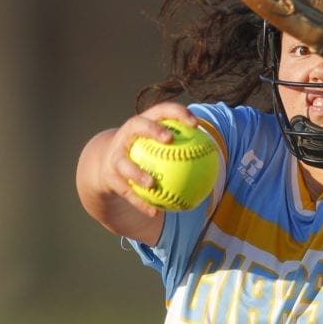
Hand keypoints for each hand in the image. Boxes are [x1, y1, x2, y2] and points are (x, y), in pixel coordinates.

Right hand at [85, 102, 198, 218]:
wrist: (107, 165)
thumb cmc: (145, 153)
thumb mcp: (159, 146)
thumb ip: (182, 148)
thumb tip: (215, 157)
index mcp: (144, 123)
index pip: (161, 110)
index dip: (177, 113)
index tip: (195, 124)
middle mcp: (127, 135)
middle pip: (137, 125)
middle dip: (152, 129)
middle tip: (169, 139)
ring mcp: (116, 154)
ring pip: (125, 163)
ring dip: (138, 173)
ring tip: (152, 184)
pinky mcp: (109, 176)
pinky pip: (126, 191)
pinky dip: (140, 202)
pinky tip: (154, 213)